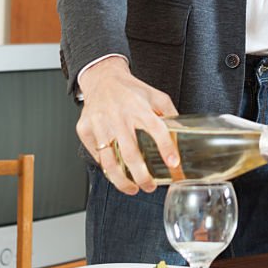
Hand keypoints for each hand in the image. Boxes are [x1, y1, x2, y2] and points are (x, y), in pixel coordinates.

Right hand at [76, 56, 179, 194]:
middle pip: (131, 154)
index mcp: (139, 107)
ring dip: (122, 181)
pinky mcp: (85, 130)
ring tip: (132, 189)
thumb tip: (182, 132)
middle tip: (150, 186)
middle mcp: (119, 117)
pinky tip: (116, 174)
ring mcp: (100, 125)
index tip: (173, 164)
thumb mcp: (155, 95)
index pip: (156, 128)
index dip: (165, 147)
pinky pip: (96, 156)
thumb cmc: (130, 89)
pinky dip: (106, 169)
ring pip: (109, 162)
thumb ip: (169, 112)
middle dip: (142, 176)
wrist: (102, 78)